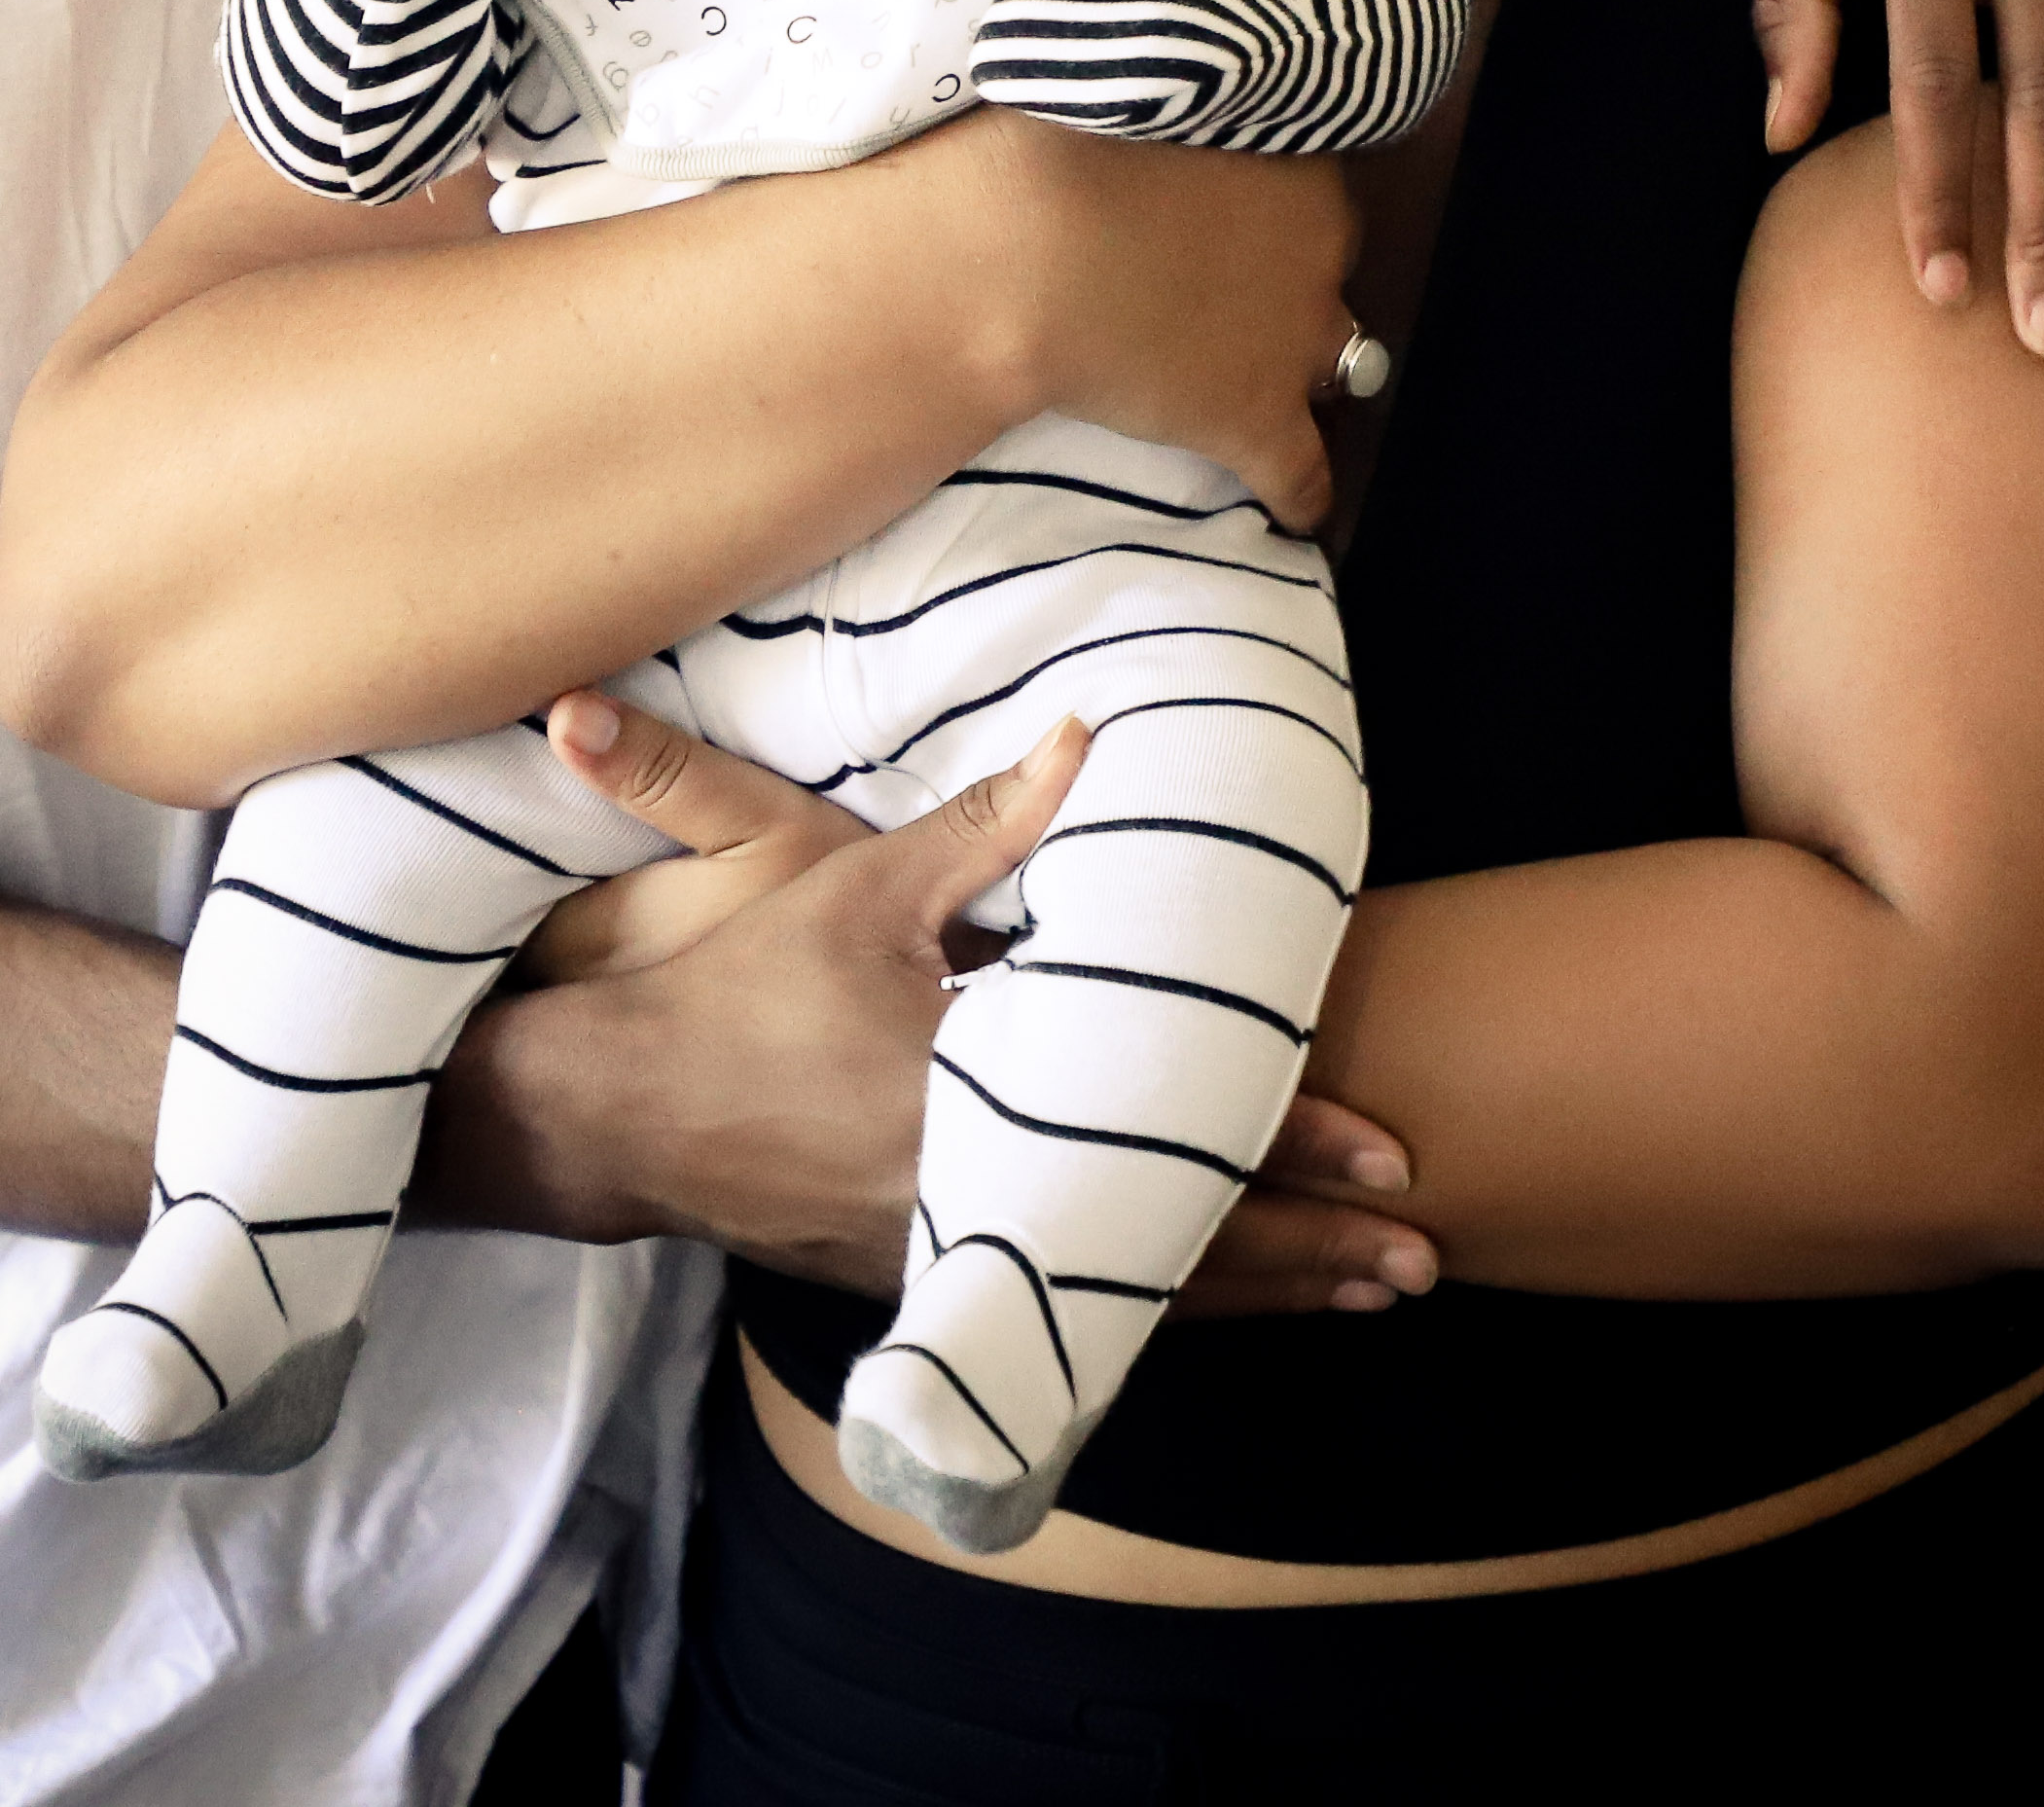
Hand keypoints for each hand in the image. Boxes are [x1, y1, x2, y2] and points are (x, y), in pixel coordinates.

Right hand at [488, 709, 1441, 1314]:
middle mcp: (981, 1205)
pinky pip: (1065, 1307)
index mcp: (983, 1108)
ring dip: (1253, 1296)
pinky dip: (1155, 1308)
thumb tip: (1090, 736)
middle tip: (1420, 1260)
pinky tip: (1216, 1307)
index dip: (1289, 1149)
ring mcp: (950, 1260)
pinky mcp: (920, 1282)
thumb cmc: (743, 990)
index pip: (1170, 1136)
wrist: (623, 1113)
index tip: (1389, 1158)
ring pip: (1131, 1298)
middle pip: (1177, 1247)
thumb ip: (988, 824)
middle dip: (1307, 1257)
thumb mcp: (861, 888)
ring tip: (1359, 1295)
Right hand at [935, 113, 1356, 524]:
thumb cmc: (1059, 154)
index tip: (1220, 215)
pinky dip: (1301, 491)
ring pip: (1333, 361)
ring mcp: (1293, 339)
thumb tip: (1180, 144)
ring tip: (1258, 379)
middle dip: (1285, 281)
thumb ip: (1190, 127)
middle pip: (1323, 271)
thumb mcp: (1147, 105)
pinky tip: (1298, 509)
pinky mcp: (1256, 419)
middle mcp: (1318, 249)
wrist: (1022, 252)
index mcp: (1297, 162)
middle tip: (1215, 286)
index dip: (1264, 210)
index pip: (1310, 193)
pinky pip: (1301, 471)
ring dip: (1298, 366)